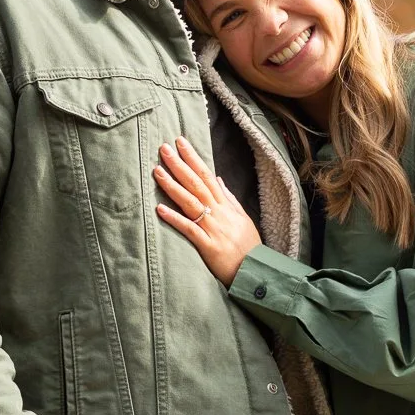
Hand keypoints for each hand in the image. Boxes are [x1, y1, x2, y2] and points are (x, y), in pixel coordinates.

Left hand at [154, 137, 261, 286]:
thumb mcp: (242, 218)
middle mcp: (219, 213)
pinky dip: (175, 219)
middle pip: (196, 184)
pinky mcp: (208, 246)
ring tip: (157, 172)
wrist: (256, 271)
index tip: (180, 143)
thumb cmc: (249, 246)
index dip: (193, 158)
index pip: (207, 176)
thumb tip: (219, 180)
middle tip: (164, 148)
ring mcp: (213, 228)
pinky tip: (160, 209)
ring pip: (190, 202)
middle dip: (180, 165)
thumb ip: (229, 198)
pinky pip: (189, 229)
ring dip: (173, 186)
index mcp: (226, 205)